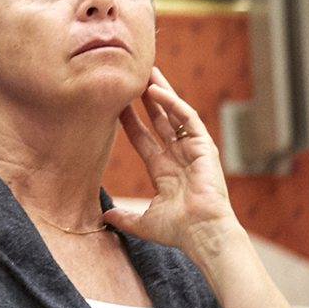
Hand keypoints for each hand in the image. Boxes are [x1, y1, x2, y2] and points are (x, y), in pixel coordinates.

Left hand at [104, 68, 241, 255]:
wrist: (202, 234)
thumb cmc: (179, 231)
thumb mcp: (144, 222)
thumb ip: (124, 217)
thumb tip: (104, 216)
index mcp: (164, 171)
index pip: (143, 139)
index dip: (130, 121)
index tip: (114, 105)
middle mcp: (178, 157)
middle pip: (160, 121)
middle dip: (148, 100)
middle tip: (134, 77)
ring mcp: (192, 150)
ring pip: (175, 114)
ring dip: (161, 93)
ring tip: (147, 72)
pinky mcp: (204, 147)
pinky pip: (188, 119)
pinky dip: (174, 103)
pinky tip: (157, 90)